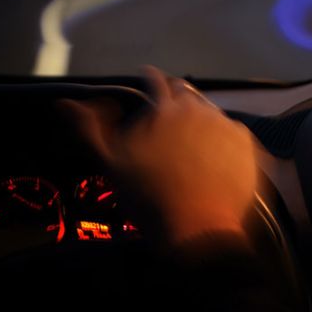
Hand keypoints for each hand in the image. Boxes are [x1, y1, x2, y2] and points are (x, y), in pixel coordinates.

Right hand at [61, 66, 257, 245]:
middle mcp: (198, 108)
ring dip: (199, 117)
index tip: (145, 82)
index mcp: (164, 108)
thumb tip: (63, 102)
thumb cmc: (148, 197)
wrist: (197, 231)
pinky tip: (215, 156)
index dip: (148, 79)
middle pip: (185, 91)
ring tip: (191, 138)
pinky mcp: (248, 146)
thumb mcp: (111, 163)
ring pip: (210, 110)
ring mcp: (227, 126)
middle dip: (174, 97)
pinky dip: (222, 138)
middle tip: (167, 116)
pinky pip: (233, 132)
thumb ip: (89, 128)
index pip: (155, 80)